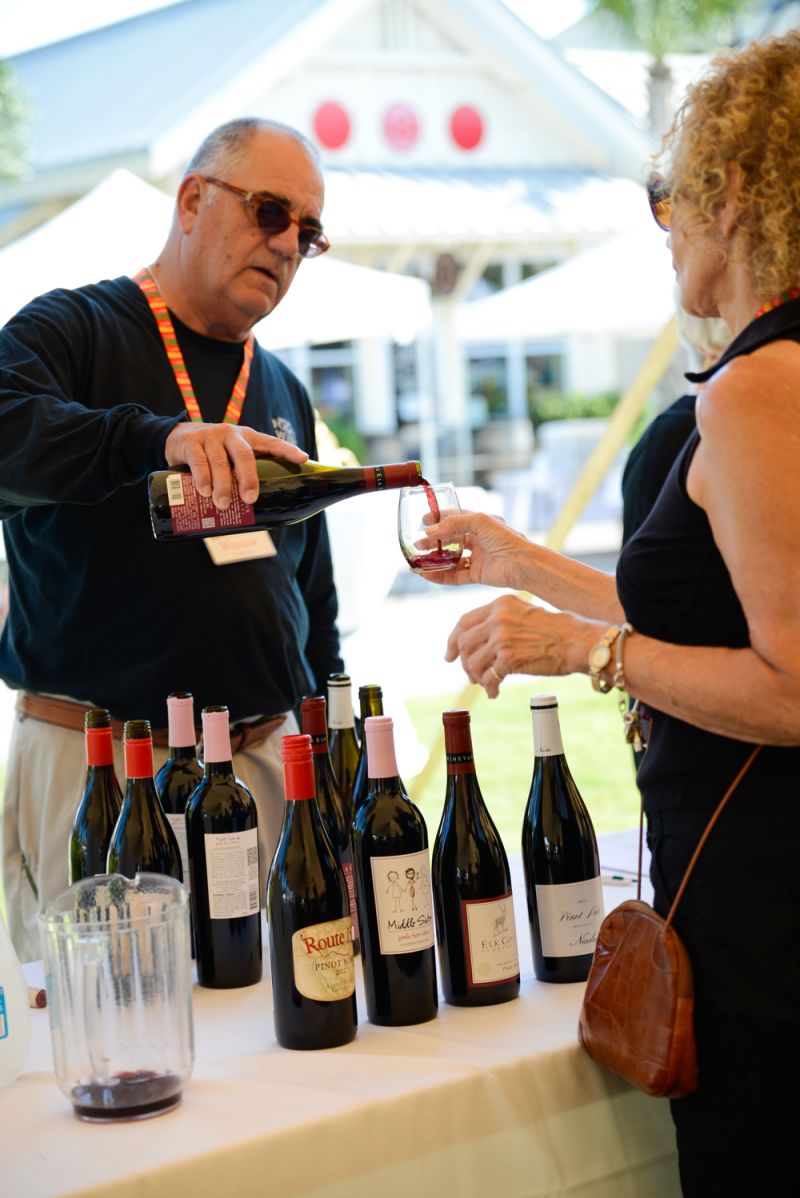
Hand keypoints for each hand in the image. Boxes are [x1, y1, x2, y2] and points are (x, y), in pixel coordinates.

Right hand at [164, 422, 307, 508]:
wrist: (176, 438)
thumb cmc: (212, 454)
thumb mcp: (229, 458)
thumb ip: (241, 475)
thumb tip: (260, 515)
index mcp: (247, 438)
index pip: (271, 442)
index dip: (287, 450)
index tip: (303, 459)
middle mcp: (231, 434)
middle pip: (244, 455)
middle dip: (248, 478)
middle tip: (249, 499)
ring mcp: (210, 436)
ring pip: (219, 460)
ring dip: (222, 484)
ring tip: (223, 504)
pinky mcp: (191, 442)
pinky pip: (198, 460)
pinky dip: (202, 477)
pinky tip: (204, 490)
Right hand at [415, 511, 532, 589]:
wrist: (521, 564)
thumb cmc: (505, 538)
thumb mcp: (479, 521)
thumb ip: (453, 523)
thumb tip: (431, 530)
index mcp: (481, 524)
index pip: (455, 518)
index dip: (439, 519)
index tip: (423, 521)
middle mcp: (479, 540)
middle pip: (450, 540)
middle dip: (433, 541)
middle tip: (418, 543)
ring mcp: (477, 558)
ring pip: (451, 559)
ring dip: (434, 560)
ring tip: (418, 561)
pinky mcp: (477, 575)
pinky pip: (454, 576)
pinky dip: (440, 576)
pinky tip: (427, 574)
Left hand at [445, 595, 595, 697]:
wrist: (577, 642)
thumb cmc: (557, 631)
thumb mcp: (524, 614)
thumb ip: (501, 622)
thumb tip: (479, 643)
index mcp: (500, 604)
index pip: (464, 622)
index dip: (453, 641)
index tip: (450, 655)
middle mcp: (497, 618)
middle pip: (464, 643)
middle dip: (464, 663)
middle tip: (471, 676)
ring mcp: (501, 638)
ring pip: (473, 662)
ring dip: (477, 677)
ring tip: (486, 684)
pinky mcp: (508, 659)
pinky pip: (488, 677)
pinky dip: (490, 688)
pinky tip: (495, 692)